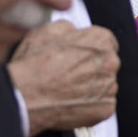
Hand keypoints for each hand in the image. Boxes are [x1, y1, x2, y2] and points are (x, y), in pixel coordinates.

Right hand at [7, 21, 118, 136]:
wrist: (27, 97)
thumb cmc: (34, 64)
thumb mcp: (46, 30)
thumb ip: (68, 27)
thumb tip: (72, 30)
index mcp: (100, 39)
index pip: (106, 42)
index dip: (90, 49)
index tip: (80, 56)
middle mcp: (110, 62)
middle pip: (107, 64)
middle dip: (93, 68)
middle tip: (71, 75)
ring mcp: (110, 87)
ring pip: (105, 86)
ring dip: (92, 88)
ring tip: (69, 91)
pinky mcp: (106, 109)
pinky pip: (103, 105)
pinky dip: (91, 106)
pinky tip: (73, 104)